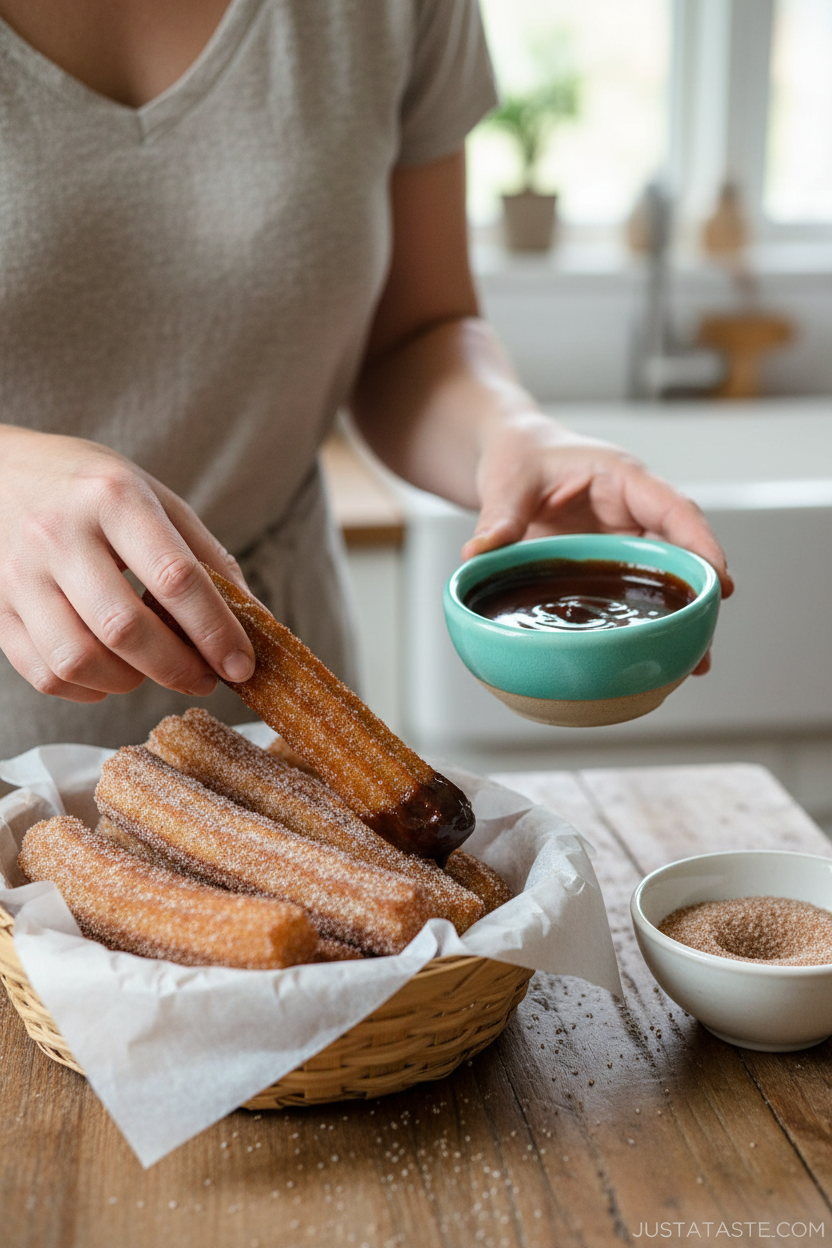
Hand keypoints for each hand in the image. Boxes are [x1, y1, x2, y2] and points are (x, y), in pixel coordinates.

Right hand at [0, 426, 254, 702]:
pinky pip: (45, 673)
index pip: (174, 577)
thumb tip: (257, 621)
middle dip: (177, 667)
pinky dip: (87, 689)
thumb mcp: (154, 497)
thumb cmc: (89, 488)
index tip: (241, 665)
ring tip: (152, 670)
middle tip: (203, 678)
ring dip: (129, 682)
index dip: (214, 631)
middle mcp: (59, 533)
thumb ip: (206, 557)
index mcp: (113, 497)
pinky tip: (109, 672)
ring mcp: (19, 573)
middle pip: (125, 628)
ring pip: (79, 659)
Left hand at [461, 414, 732, 674]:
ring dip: (680, 614)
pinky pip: (637, 587)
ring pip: (665, 574)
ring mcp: (626, 536)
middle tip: (705, 642)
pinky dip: (648, 617)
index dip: (700, 543)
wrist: (512, 454)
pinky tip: (656, 653)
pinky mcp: (612, 559)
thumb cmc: (520, 454)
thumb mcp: (508, 480)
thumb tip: (477, 553)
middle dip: (699, 594)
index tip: (718, 580)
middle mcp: (634, 509)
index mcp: (621, 478)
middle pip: (682, 550)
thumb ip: (499, 516)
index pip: (674, 508)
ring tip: (693, 664)